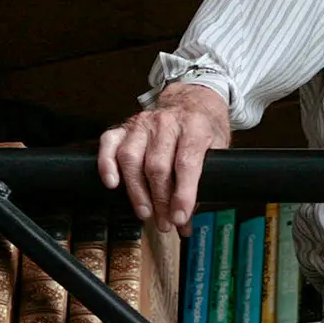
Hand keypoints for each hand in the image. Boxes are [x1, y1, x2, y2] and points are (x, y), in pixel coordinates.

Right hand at [96, 84, 231, 229]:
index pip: (186, 163)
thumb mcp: (217, 150)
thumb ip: (205, 181)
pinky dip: (106, 164)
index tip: (179, 217)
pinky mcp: (125, 126)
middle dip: (160, 200)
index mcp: (195, 126)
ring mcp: (143, 123)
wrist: (192, 100)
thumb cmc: (203, 129)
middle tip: (164, 223)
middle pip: (157, 165)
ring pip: (131, 158)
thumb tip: (187, 219)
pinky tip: (112, 183)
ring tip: (145, 212)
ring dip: (136, 191)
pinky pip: (109, 143)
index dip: (182, 194)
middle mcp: (166, 122)